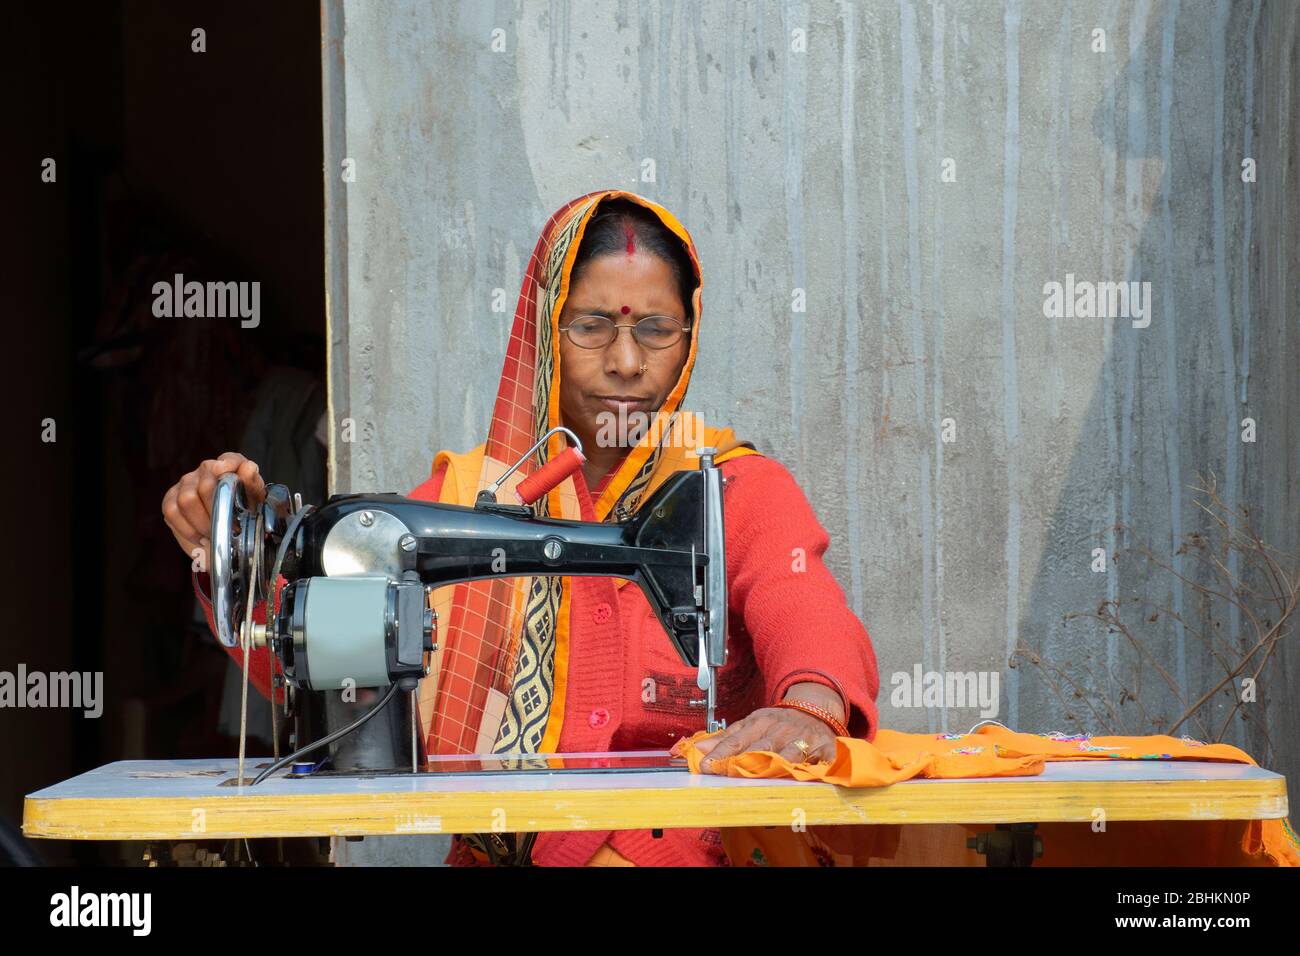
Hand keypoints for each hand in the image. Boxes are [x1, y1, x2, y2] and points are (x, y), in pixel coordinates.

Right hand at [161, 452, 266, 568]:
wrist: (227, 538)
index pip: (231, 459)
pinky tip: (200, 536)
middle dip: (218, 512)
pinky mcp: (170, 499)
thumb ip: (252, 484)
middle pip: (206, 486)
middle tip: (229, 529)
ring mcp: (186, 483)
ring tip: (214, 535)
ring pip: (186, 500)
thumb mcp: (255, 503)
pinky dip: (187, 529)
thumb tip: (248, 467)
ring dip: (202, 523)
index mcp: (232, 467)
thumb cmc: (244, 516)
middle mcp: (207, 470)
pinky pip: (172, 511)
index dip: (228, 464)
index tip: (224, 472)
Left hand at [688, 706, 836, 773]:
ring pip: (788, 754)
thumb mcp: (751, 724)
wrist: (815, 709)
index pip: (737, 739)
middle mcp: (781, 730)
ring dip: (775, 766)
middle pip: (761, 748)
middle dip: (744, 762)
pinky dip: (816, 768)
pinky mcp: (825, 749)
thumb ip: (726, 738)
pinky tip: (808, 777)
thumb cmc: (778, 723)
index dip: (721, 753)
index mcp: (760, 722)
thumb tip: (699, 749)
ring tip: (760, 778)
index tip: (705, 765)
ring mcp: (804, 739)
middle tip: (727, 774)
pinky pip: (821, 761)